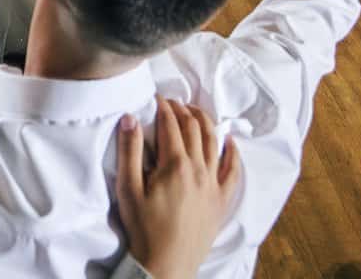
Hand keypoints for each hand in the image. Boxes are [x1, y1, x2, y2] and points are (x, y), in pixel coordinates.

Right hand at [117, 98, 241, 278]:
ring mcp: (213, 185)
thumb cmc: (143, 228)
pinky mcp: (221, 201)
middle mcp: (198, 170)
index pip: (170, 125)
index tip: (157, 98)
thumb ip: (130, 151)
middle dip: (182, 111)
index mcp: (174, 165)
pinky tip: (230, 141)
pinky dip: (232, 153)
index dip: (163, 107)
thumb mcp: (128, 189)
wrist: (166, 264)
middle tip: (172, 102)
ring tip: (195, 112)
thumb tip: (129, 118)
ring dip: (205, 122)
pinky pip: (232, 171)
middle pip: (193, 129)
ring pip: (213, 143)